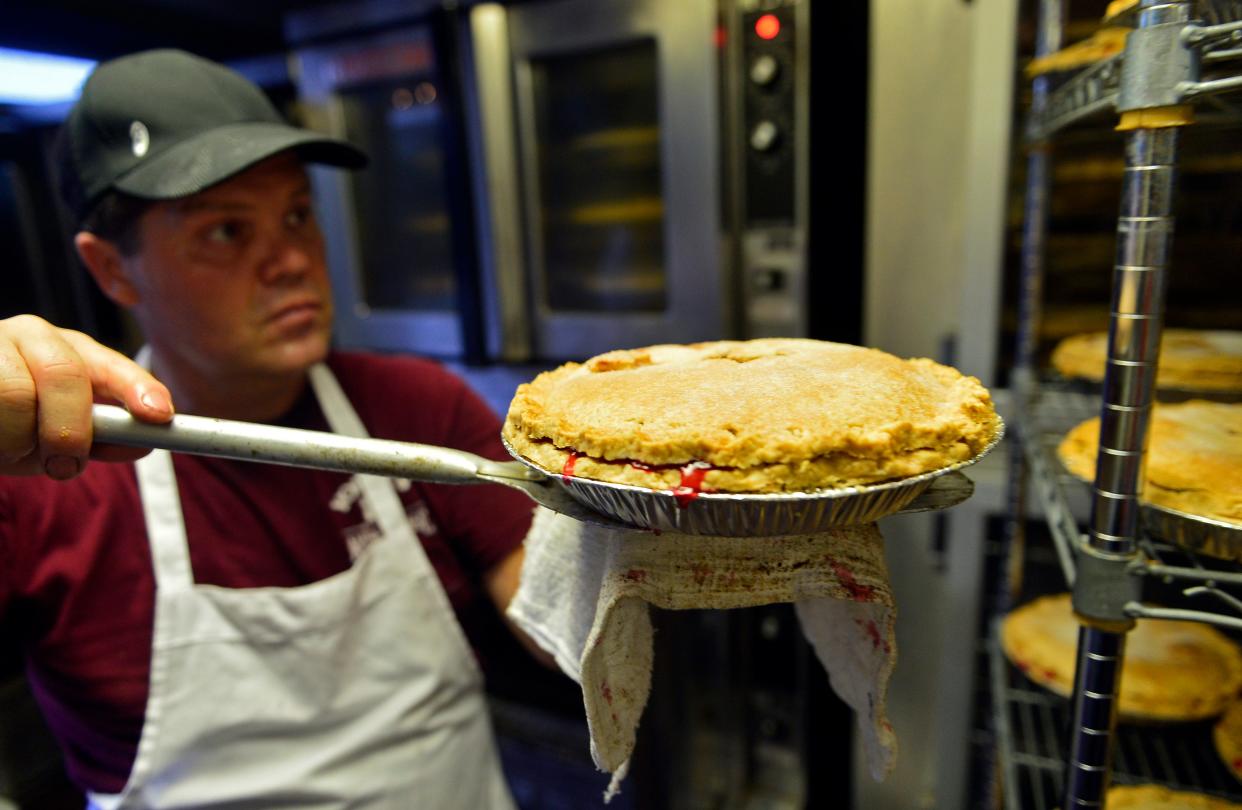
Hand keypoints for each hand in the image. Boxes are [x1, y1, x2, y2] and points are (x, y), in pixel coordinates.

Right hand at [0, 315, 173, 478]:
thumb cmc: (16, 417)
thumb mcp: (62, 425)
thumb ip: (102, 435)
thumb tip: (142, 443)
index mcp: (71, 350)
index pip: (111, 366)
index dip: (138, 388)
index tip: (159, 415)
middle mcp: (33, 336)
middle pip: (64, 374)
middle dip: (68, 430)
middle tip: (62, 465)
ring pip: (15, 395)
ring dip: (17, 439)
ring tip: (11, 448)